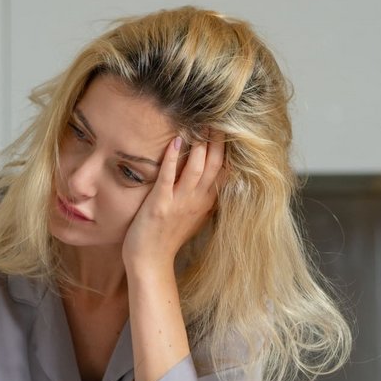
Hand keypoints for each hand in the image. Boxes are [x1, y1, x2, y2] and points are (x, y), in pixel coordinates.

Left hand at [122, 131, 225, 271]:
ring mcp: (179, 203)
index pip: (224, 170)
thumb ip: (202, 198)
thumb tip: (210, 182)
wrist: (151, 263)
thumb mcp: (192, 217)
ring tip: (200, 124)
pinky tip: (175, 141)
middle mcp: (197, 201)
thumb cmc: (167, 239)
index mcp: (206, 202)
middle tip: (218, 116)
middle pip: (214, 165)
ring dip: (199, 144)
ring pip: (196, 168)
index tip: (229, 127)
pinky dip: (172, 158)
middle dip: (218, 140)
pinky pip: (168, 177)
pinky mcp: (160, 205)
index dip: (228, 148)